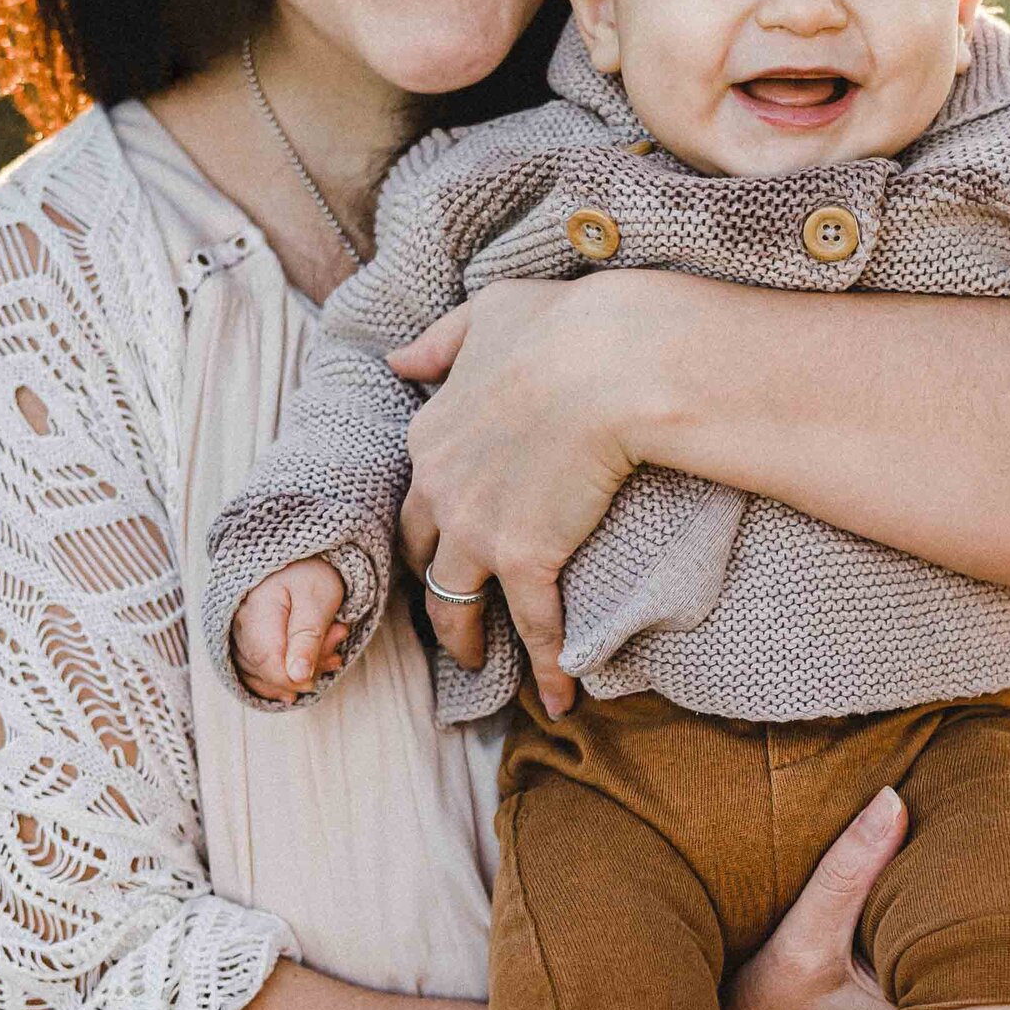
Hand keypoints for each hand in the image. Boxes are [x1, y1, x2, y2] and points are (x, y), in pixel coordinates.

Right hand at [232, 557, 346, 702]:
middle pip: (266, 669)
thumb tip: (298, 678)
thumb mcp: (318, 599)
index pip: (268, 663)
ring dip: (300, 669)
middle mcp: (238, 627)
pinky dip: (282, 675)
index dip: (298, 677)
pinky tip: (303, 673)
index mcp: (255, 613)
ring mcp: (236, 635)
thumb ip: (307, 638)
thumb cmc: (309, 571)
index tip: (332, 661)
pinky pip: (254, 671)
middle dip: (309, 666)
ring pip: (260, 673)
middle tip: (338, 637)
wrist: (296, 555)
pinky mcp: (242, 641)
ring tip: (331, 645)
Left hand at [390, 276, 670, 716]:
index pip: (416, 498)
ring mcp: (477, 530)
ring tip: (480, 665)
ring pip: (454, 604)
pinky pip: (532, 626)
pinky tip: (558, 694)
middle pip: (421, 557)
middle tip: (450, 609)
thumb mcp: (487, 315)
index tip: (445, 546)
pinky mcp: (524, 559)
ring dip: (466, 640)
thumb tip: (400, 359)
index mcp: (428, 436)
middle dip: (431, 586)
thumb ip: (441, 342)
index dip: (430, 526)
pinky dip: (546, 667)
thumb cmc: (561, 327)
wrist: (610, 361)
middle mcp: (438, 489)